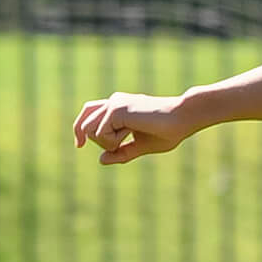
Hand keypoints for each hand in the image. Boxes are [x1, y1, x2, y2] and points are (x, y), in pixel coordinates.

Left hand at [72, 92, 193, 163]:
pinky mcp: (115, 109)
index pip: (88, 113)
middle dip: (100, 143)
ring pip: (90, 131)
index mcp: (118, 106)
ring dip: (108, 143)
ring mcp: (113, 103)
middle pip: (84, 125)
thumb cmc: (168, 131)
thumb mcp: (141, 146)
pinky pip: (101, 134)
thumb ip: (121, 153)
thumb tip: (100, 160)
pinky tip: (132, 132)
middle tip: (122, 143)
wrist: (182, 118)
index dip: (79, 129)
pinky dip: (114, 141)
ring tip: (130, 135)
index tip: (79, 145)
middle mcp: (113, 101)